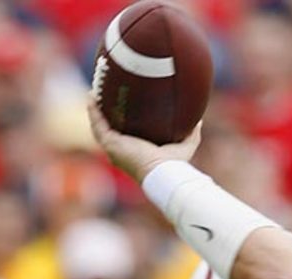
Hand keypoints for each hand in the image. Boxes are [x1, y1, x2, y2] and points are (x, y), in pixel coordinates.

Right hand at [87, 96, 201, 183]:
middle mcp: (123, 151)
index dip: (122, 121)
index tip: (122, 105)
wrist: (163, 173)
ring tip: (94, 92)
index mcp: (136, 151)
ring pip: (100, 126)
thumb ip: (192, 134)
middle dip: (105, 112)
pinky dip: (93, 111)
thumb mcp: (185, 146)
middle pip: (110, 128)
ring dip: (95, 110)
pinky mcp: (111, 144)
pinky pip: (98, 125)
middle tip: (105, 93)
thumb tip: (199, 120)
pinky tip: (91, 96)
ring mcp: (114, 148)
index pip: (126, 134)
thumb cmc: (174, 165)